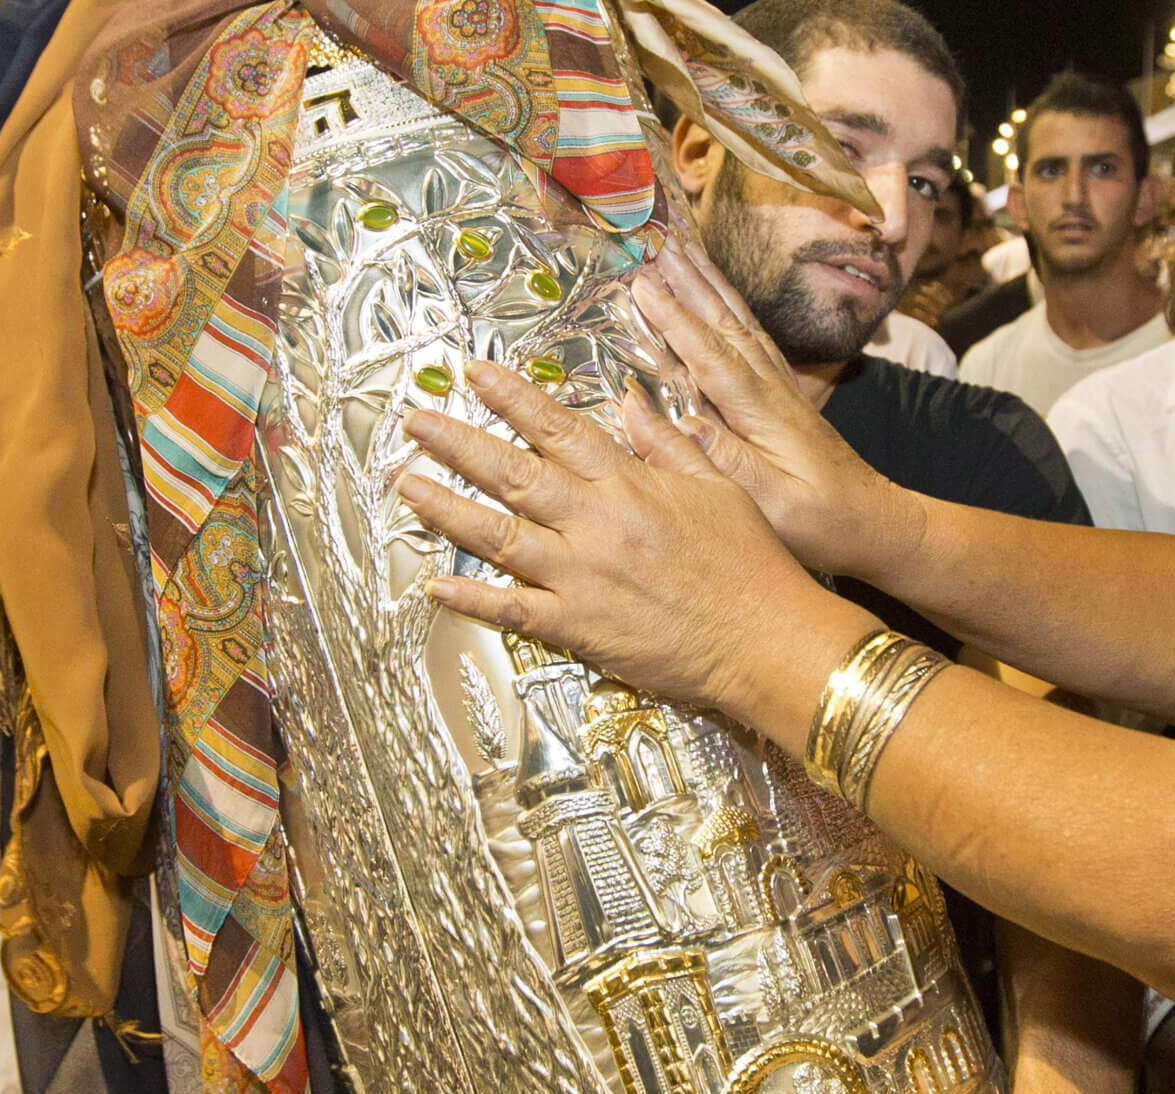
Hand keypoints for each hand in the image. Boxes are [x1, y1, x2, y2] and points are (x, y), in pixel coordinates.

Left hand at [396, 361, 852, 718]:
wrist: (767, 638)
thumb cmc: (753, 564)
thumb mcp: (720, 488)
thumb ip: (669, 444)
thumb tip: (628, 402)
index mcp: (630, 483)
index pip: (557, 428)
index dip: (511, 398)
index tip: (474, 374)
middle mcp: (595, 522)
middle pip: (511, 473)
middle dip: (457, 442)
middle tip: (415, 420)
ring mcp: (580, 575)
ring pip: (497, 535)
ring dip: (445, 509)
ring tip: (407, 485)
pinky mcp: (578, 626)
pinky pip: (512, 609)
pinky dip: (471, 598)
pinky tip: (436, 585)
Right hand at [634, 239, 924, 580]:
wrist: (879, 523)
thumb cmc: (824, 524)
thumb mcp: (772, 503)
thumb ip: (722, 459)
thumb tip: (670, 419)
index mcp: (765, 414)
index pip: (712, 356)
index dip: (675, 319)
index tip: (640, 282)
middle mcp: (774, 391)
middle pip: (727, 324)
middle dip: (689, 282)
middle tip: (655, 240)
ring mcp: (783, 390)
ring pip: (741, 324)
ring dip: (710, 284)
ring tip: (682, 248)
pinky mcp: (787, 398)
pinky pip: (754, 339)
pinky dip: (731, 309)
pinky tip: (720, 297)